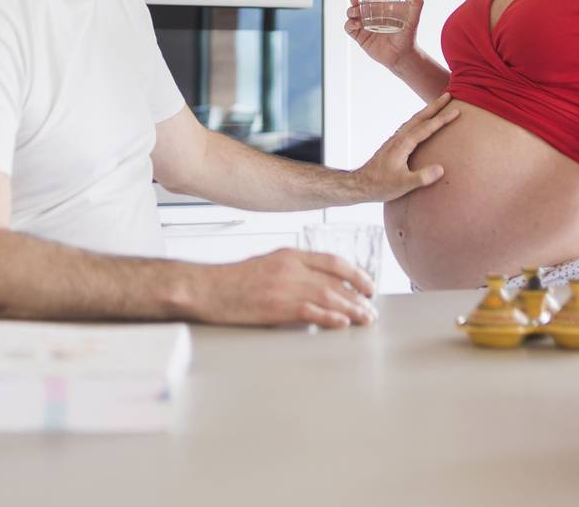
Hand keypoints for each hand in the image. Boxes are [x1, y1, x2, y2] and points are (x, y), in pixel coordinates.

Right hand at [195, 249, 376, 328]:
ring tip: (364, 319)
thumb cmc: (234, 280)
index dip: (356, 274)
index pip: (333, 261)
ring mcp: (284, 286)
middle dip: (358, 297)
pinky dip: (330, 318)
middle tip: (371, 310)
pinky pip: (311, 312)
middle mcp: (291, 267)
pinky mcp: (276, 307)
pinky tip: (342, 324)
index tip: (368, 286)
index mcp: (290, 254)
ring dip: (351, 310)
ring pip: (329, 297)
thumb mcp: (268, 263)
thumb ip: (294, 270)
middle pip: (335, 281)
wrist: (207, 289)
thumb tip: (321, 285)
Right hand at [344, 0, 423, 72]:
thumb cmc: (408, 36)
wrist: (402, 55)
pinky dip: (349, 23)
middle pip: (357, 1)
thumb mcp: (414, 18)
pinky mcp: (360, 36)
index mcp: (382, 7)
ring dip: (351, 10)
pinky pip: (348, 27)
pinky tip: (357, 24)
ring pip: (351, 12)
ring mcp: (364, 25)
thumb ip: (416, 3)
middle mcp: (371, 14)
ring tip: (357, 12)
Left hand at [351, 93, 456, 201]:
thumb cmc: (381, 185)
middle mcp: (399, 138)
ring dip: (427, 112)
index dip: (443, 119)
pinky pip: (409, 127)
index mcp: (403, 144)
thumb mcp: (404, 184)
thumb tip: (441, 169)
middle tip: (448, 95)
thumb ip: (422, 177)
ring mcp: (395, 140)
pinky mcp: (393, 145)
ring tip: (437, 106)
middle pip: (420, 117)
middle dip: (435, 106)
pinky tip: (421, 125)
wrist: (361, 184)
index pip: (427, 128)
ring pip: (414, 121)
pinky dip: (419, 121)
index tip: (456, 110)